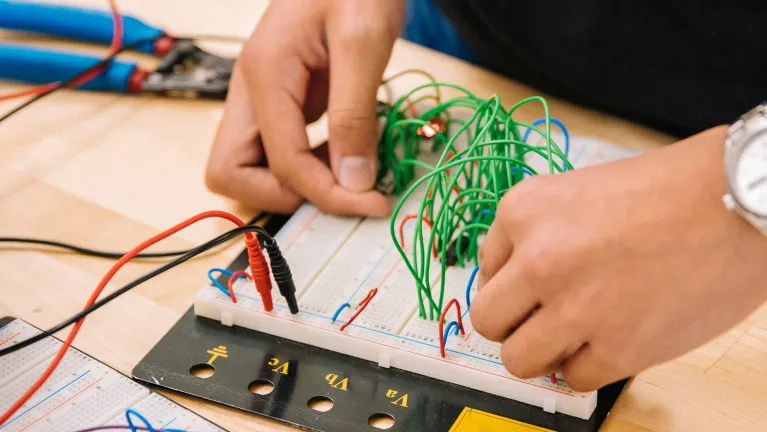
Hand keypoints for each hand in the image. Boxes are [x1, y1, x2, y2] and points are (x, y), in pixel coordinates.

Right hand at [206, 0, 403, 214]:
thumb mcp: (363, 42)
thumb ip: (354, 115)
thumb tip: (353, 182)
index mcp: (265, 73)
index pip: (281, 163)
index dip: (326, 194)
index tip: (371, 203)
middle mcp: (252, 89)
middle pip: (231, 172)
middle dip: (284, 194)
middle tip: (341, 192)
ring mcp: (263, 95)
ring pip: (249, 165)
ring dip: (295, 182)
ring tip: (349, 172)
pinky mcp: (282, 98)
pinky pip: (278, 148)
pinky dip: (307, 164)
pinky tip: (345, 151)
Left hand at [471, 126, 766, 390]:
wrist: (740, 200)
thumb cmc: (670, 190)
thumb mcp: (577, 192)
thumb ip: (537, 235)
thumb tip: (514, 284)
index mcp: (523, 211)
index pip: (485, 270)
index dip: (514, 282)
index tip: (538, 286)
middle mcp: (537, 259)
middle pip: (488, 321)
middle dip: (515, 324)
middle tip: (545, 318)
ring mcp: (575, 307)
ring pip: (518, 360)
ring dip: (543, 354)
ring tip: (576, 335)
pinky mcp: (617, 348)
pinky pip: (574, 379)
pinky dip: (589, 367)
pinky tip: (613, 340)